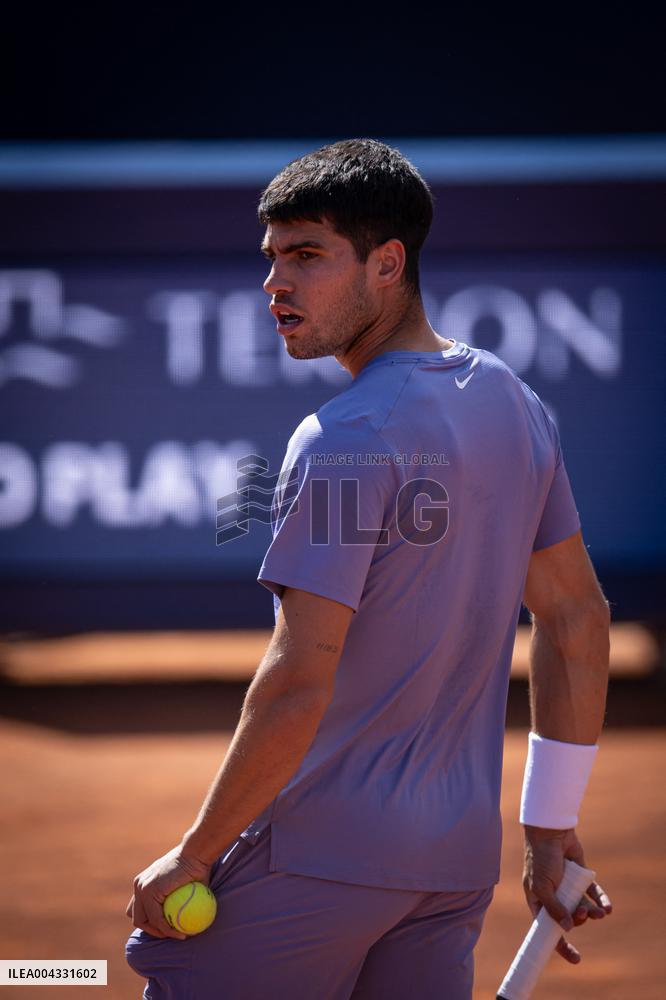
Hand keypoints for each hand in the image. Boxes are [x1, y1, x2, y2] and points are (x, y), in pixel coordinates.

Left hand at [126, 844, 212, 938]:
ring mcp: (142, 887)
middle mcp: (139, 884)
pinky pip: (157, 918)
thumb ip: (178, 899)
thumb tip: (185, 918)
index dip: (150, 921)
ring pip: (142, 921)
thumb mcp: (183, 884)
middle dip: (151, 929)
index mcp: (144, 882)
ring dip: (158, 933)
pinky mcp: (150, 891)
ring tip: (175, 935)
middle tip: (170, 934)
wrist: (196, 852)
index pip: (139, 908)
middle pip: (136, 916)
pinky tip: (180, 933)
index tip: (168, 927)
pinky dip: (167, 929)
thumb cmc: (197, 866)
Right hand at [523, 826, 611, 962]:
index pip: (548, 927)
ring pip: (582, 905)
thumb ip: (554, 908)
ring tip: (600, 914)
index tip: (575, 959)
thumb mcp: (542, 887)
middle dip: (579, 920)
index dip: (560, 944)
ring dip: (592, 913)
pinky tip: (608, 908)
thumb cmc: (540, 858)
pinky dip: (600, 900)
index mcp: (538, 899)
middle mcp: (553, 894)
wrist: (551, 831)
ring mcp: (567, 885)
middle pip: (568, 917)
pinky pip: (592, 892)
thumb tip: (567, 928)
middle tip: (583, 914)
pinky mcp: (580, 875)